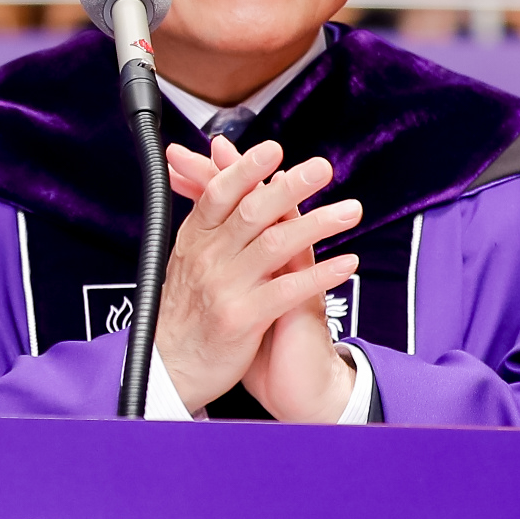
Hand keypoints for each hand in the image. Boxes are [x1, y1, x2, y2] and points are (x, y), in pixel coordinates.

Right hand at [156, 137, 362, 412]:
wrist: (169, 367)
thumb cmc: (185, 312)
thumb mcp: (188, 259)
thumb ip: (212, 220)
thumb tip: (229, 176)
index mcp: (196, 240)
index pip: (219, 194)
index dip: (246, 170)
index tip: (274, 151)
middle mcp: (209, 258)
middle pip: (252, 212)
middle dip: (290, 187)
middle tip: (322, 169)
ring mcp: (225, 287)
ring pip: (276, 245)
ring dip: (318, 224)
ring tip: (350, 211)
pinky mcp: (242, 318)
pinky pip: (287, 291)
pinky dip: (320, 274)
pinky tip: (346, 263)